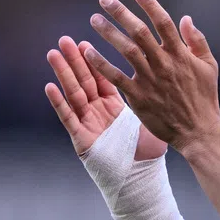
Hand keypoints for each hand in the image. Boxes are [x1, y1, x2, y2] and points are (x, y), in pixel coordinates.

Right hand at [45, 35, 166, 160]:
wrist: (141, 181)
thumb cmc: (149, 153)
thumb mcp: (153, 118)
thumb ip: (157, 95)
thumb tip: (170, 74)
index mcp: (115, 106)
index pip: (102, 77)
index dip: (93, 59)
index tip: (84, 40)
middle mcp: (99, 113)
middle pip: (85, 81)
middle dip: (74, 60)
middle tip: (64, 39)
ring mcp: (89, 125)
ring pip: (73, 94)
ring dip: (62, 74)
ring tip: (53, 53)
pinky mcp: (82, 139)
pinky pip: (69, 118)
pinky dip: (59, 102)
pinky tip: (50, 86)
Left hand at [81, 0, 219, 152]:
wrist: (198, 131)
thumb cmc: (205, 98)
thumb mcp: (209, 66)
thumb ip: (197, 40)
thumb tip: (186, 18)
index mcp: (181, 54)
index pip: (163, 22)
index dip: (149, 4)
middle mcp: (164, 63)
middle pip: (139, 32)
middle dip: (121, 13)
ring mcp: (150, 80)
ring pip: (126, 50)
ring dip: (108, 33)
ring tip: (94, 19)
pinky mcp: (138, 97)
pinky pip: (115, 77)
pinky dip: (101, 64)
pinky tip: (88, 52)